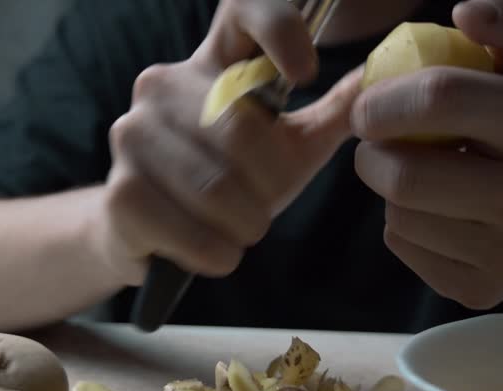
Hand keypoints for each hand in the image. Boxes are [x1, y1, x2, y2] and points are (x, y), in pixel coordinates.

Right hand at [93, 0, 362, 284]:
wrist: (148, 233)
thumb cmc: (227, 185)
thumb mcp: (286, 146)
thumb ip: (332, 113)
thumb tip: (382, 79)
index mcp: (211, 64)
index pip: (243, 10)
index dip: (279, 29)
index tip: (306, 74)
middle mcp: (162, 85)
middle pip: (241, 132)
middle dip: (268, 187)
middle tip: (263, 209)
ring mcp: (132, 134)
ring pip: (217, 189)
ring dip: (244, 227)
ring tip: (238, 230)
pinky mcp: (120, 190)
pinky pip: (191, 232)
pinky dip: (216, 254)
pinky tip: (212, 250)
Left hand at [350, 0, 502, 308]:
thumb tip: (466, 12)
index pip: (438, 98)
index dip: (381, 100)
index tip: (365, 106)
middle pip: (403, 176)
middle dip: (369, 155)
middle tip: (374, 145)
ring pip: (398, 215)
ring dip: (388, 191)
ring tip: (417, 176)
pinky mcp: (481, 290)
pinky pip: (403, 248)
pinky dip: (401, 226)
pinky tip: (432, 213)